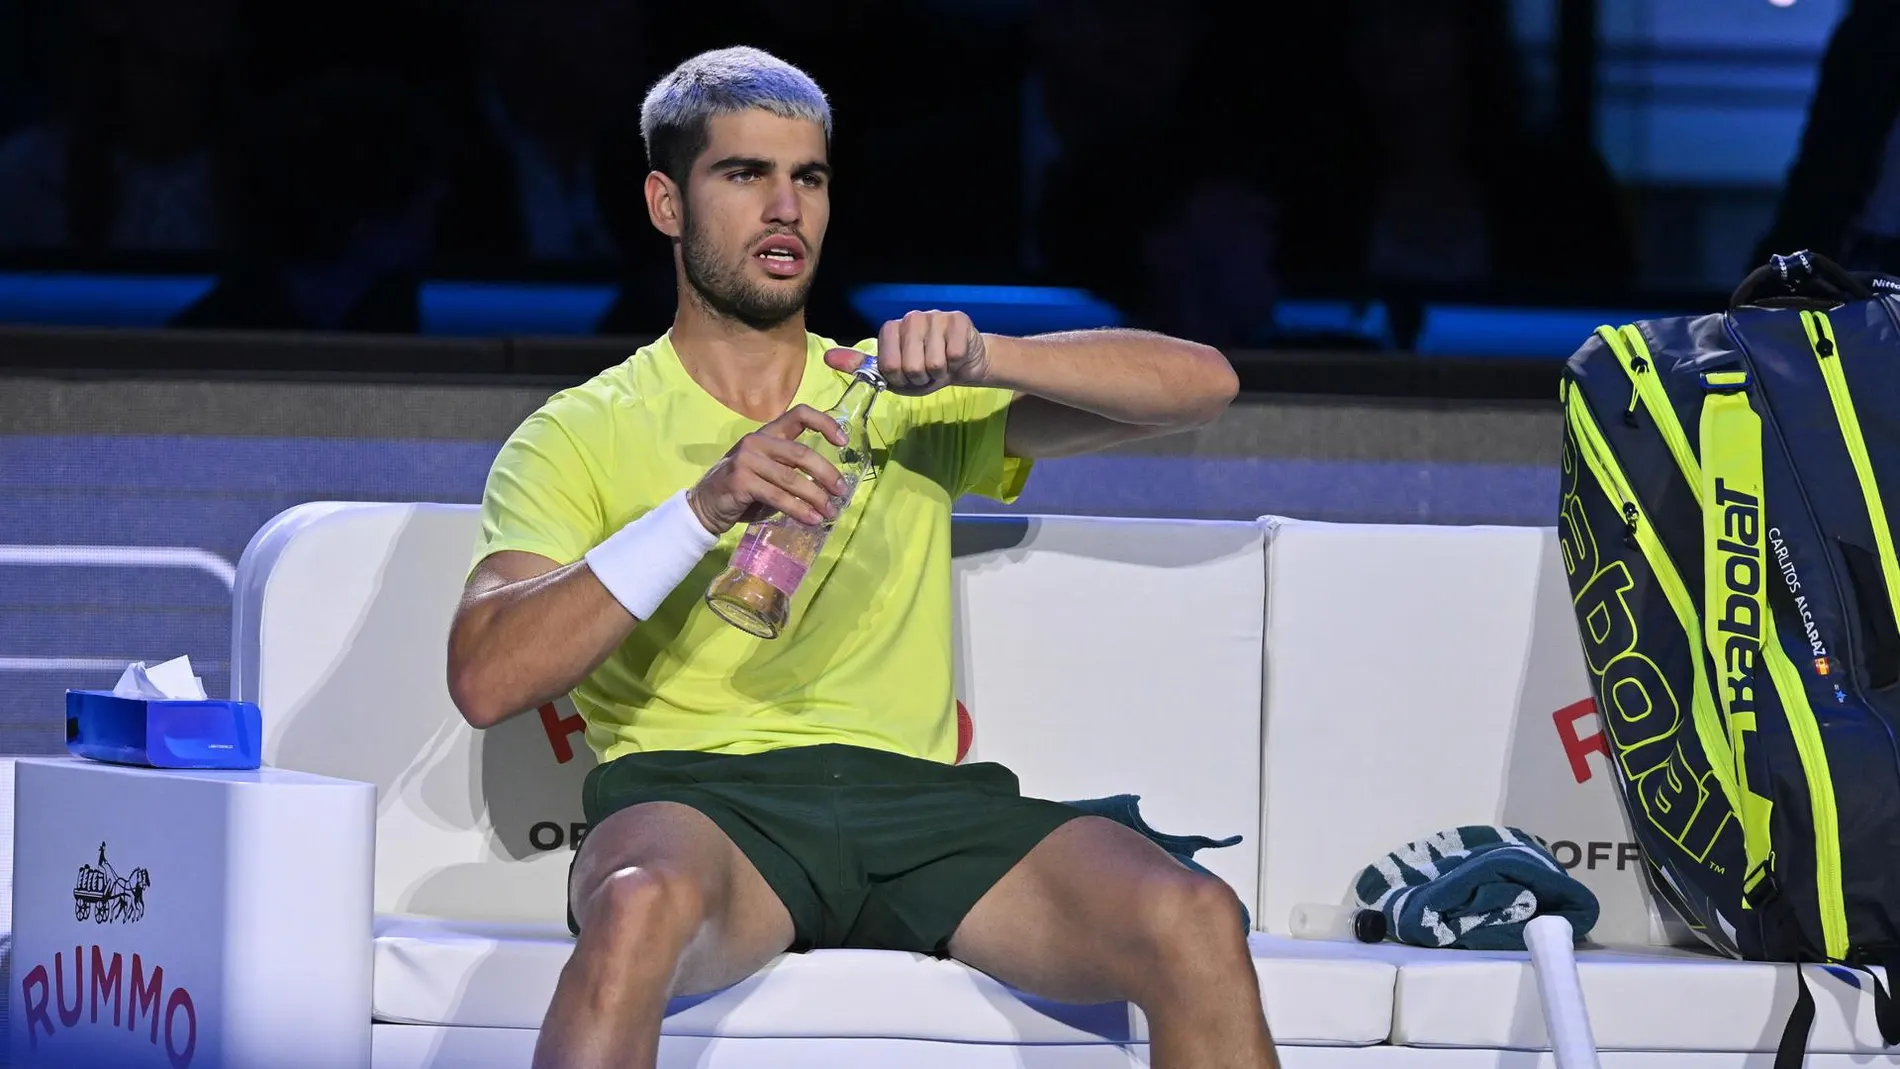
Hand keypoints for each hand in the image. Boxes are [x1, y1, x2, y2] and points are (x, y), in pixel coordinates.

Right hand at [688, 405, 848, 532]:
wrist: (704, 508)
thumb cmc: (743, 491)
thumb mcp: (768, 474)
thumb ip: (793, 471)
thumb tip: (830, 486)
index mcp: (767, 434)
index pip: (799, 414)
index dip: (825, 423)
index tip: (843, 442)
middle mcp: (757, 442)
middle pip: (801, 452)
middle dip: (826, 473)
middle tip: (841, 491)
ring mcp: (746, 460)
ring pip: (791, 478)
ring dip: (815, 497)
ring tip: (829, 512)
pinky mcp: (741, 481)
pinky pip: (777, 496)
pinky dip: (798, 510)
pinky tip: (811, 519)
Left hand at [824, 309, 989, 394]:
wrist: (961, 363)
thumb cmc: (923, 370)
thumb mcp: (889, 374)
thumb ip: (859, 365)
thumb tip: (827, 358)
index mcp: (890, 329)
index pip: (889, 367)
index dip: (901, 380)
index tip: (906, 376)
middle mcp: (910, 318)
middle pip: (911, 366)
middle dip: (921, 379)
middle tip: (926, 373)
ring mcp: (935, 316)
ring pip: (934, 363)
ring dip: (939, 373)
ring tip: (940, 366)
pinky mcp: (958, 320)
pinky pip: (953, 355)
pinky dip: (956, 365)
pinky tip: (955, 357)